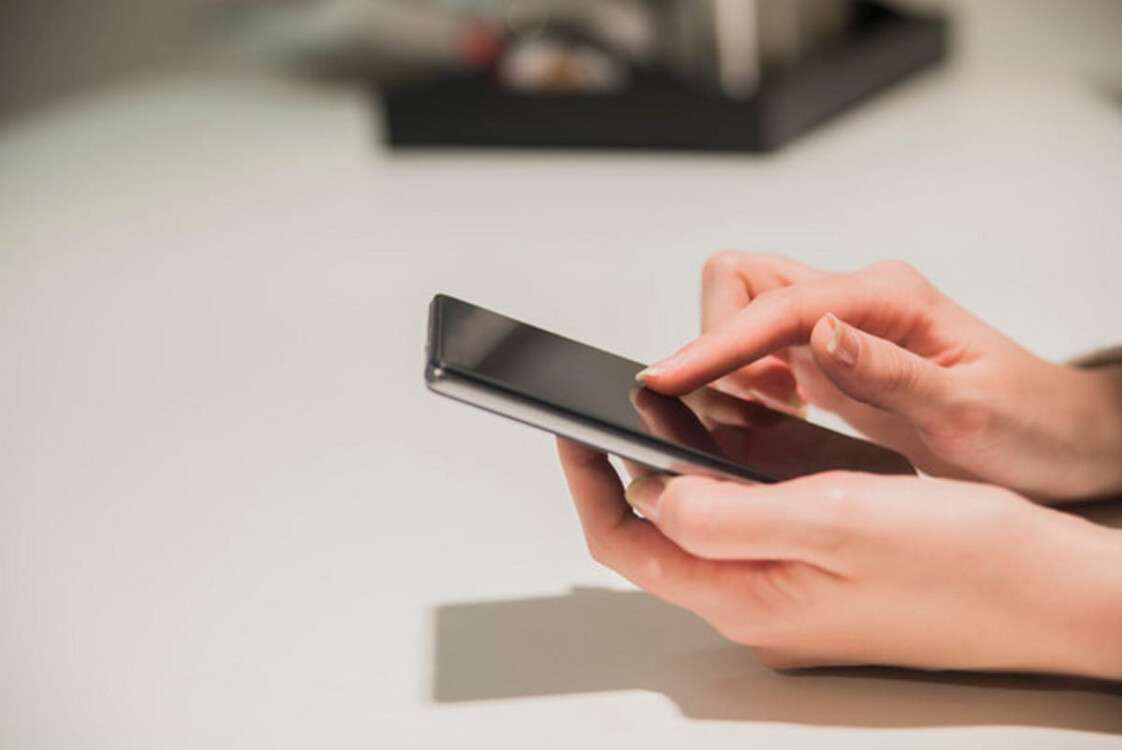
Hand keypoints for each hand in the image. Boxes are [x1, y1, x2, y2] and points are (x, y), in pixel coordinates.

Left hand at [557, 439, 1121, 678]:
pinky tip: (750, 423)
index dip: (591, 484)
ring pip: (709, 515)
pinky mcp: (821, 565)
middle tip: (634, 399)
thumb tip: (651, 493)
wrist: (1056, 590)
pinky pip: (757, 511)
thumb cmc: (968, 564)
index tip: (574, 426)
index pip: (630, 544)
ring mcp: (790, 585)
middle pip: (661, 531)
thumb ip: (729, 513)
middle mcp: (759, 600)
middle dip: (637, 463)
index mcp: (749, 599)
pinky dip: (742, 466)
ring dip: (690, 459)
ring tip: (684, 398)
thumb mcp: (837, 521)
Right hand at [636, 253, 1121, 502]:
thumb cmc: (1028, 427)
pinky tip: (761, 423)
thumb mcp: (966, 413)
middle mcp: (857, 302)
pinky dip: (740, 385)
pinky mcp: (831, 360)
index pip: (779, 308)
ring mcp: (840, 328)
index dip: (717, 344)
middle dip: (714, 336)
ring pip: (743, 314)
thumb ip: (888, 372)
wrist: (1061, 441)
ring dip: (723, 363)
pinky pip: (760, 356)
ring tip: (742, 420)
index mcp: (889, 301)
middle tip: (721, 404)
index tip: (667, 380)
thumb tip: (817, 333)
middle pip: (744, 282)